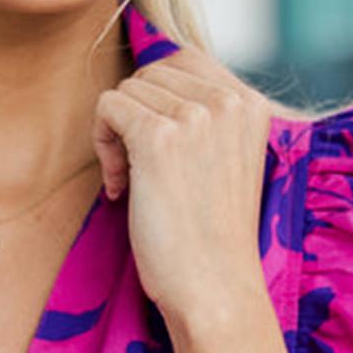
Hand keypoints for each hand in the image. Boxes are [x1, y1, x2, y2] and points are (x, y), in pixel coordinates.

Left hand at [92, 44, 273, 324]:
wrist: (216, 290)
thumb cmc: (212, 239)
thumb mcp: (225, 161)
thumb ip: (205, 119)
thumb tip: (149, 82)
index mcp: (250, 103)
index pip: (184, 63)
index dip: (158, 102)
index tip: (161, 152)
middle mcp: (228, 100)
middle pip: (151, 73)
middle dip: (136, 117)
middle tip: (140, 171)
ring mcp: (195, 115)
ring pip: (127, 90)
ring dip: (117, 135)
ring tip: (132, 184)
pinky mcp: (158, 137)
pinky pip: (107, 107)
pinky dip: (102, 145)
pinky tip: (120, 188)